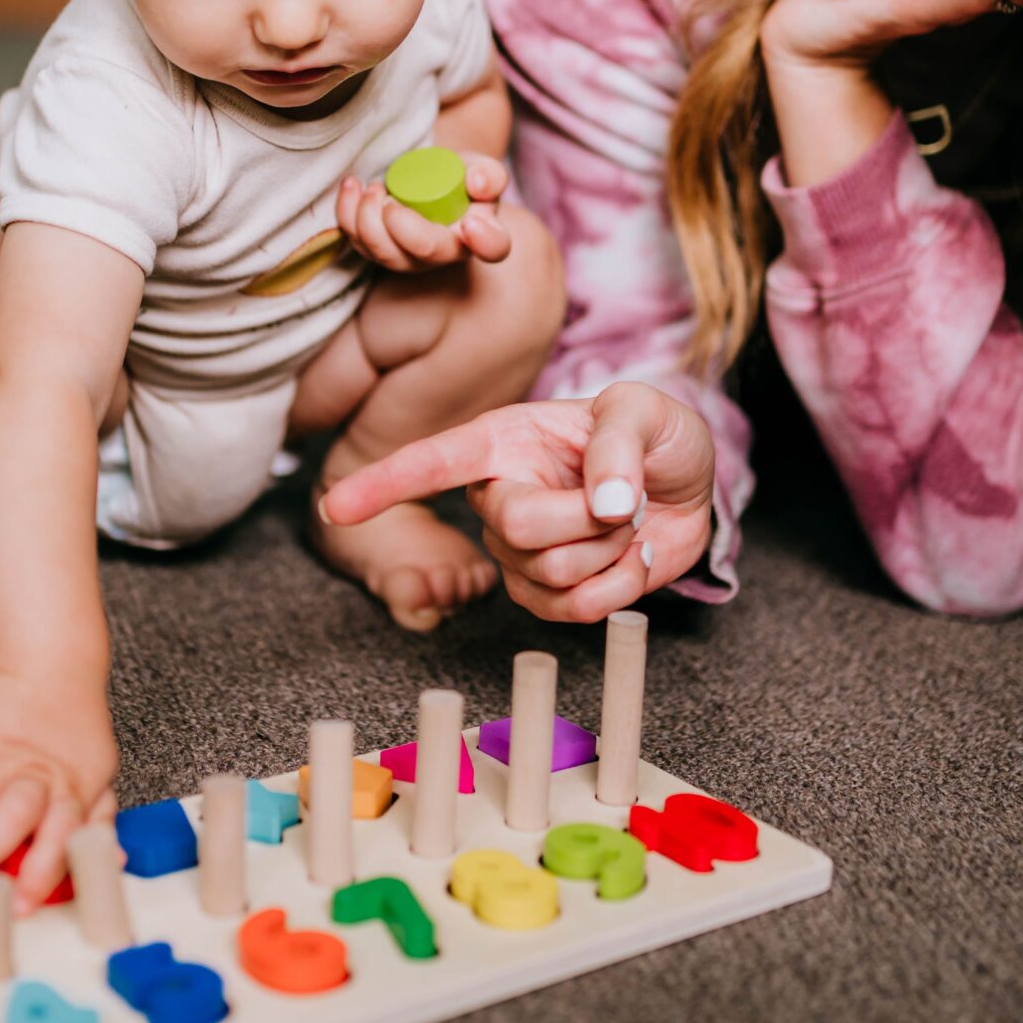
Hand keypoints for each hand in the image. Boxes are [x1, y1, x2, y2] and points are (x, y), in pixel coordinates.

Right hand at [0, 672, 117, 910]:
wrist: (48, 671)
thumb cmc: (74, 734)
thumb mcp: (99, 775)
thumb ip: (98, 820)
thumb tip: (113, 863)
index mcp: (68, 790)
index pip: (62, 834)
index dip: (42, 871)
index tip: (20, 906)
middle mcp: (28, 779)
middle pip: (8, 816)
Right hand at [320, 382, 716, 621]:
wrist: (689, 487)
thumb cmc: (656, 437)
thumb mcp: (647, 413)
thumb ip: (620, 448)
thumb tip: (605, 504)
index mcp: (504, 440)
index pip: (433, 462)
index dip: (383, 484)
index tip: (334, 506)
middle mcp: (499, 497)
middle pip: (515, 527)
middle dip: (585, 517)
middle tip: (625, 496)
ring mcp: (519, 552)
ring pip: (549, 573)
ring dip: (609, 549)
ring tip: (626, 520)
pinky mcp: (547, 594)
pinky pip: (574, 610)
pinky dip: (620, 586)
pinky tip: (628, 556)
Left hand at [335, 152, 513, 272]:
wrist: (429, 185)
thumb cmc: (460, 180)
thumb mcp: (481, 169)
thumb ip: (489, 174)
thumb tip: (476, 184)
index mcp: (481, 234)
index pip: (493, 247)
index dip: (484, 241)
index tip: (470, 222)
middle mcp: (445, 254)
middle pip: (426, 253)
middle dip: (404, 227)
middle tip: (391, 198)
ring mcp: (409, 259)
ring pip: (384, 253)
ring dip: (369, 219)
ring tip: (373, 188)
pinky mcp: (378, 252)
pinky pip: (356, 241)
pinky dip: (347, 213)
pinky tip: (352, 187)